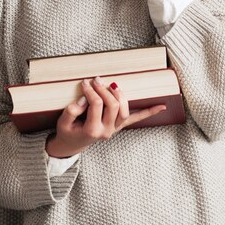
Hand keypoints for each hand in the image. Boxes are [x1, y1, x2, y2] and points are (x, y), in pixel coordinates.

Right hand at [46, 76, 166, 157]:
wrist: (71, 144)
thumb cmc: (67, 131)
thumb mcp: (62, 122)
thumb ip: (72, 111)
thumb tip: (84, 99)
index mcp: (92, 130)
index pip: (96, 105)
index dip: (91, 91)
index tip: (84, 82)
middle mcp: (107, 131)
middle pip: (113, 106)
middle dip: (104, 90)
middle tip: (96, 80)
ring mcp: (115, 129)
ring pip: (125, 111)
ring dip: (120, 96)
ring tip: (112, 84)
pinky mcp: (119, 126)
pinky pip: (135, 119)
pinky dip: (148, 112)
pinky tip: (162, 107)